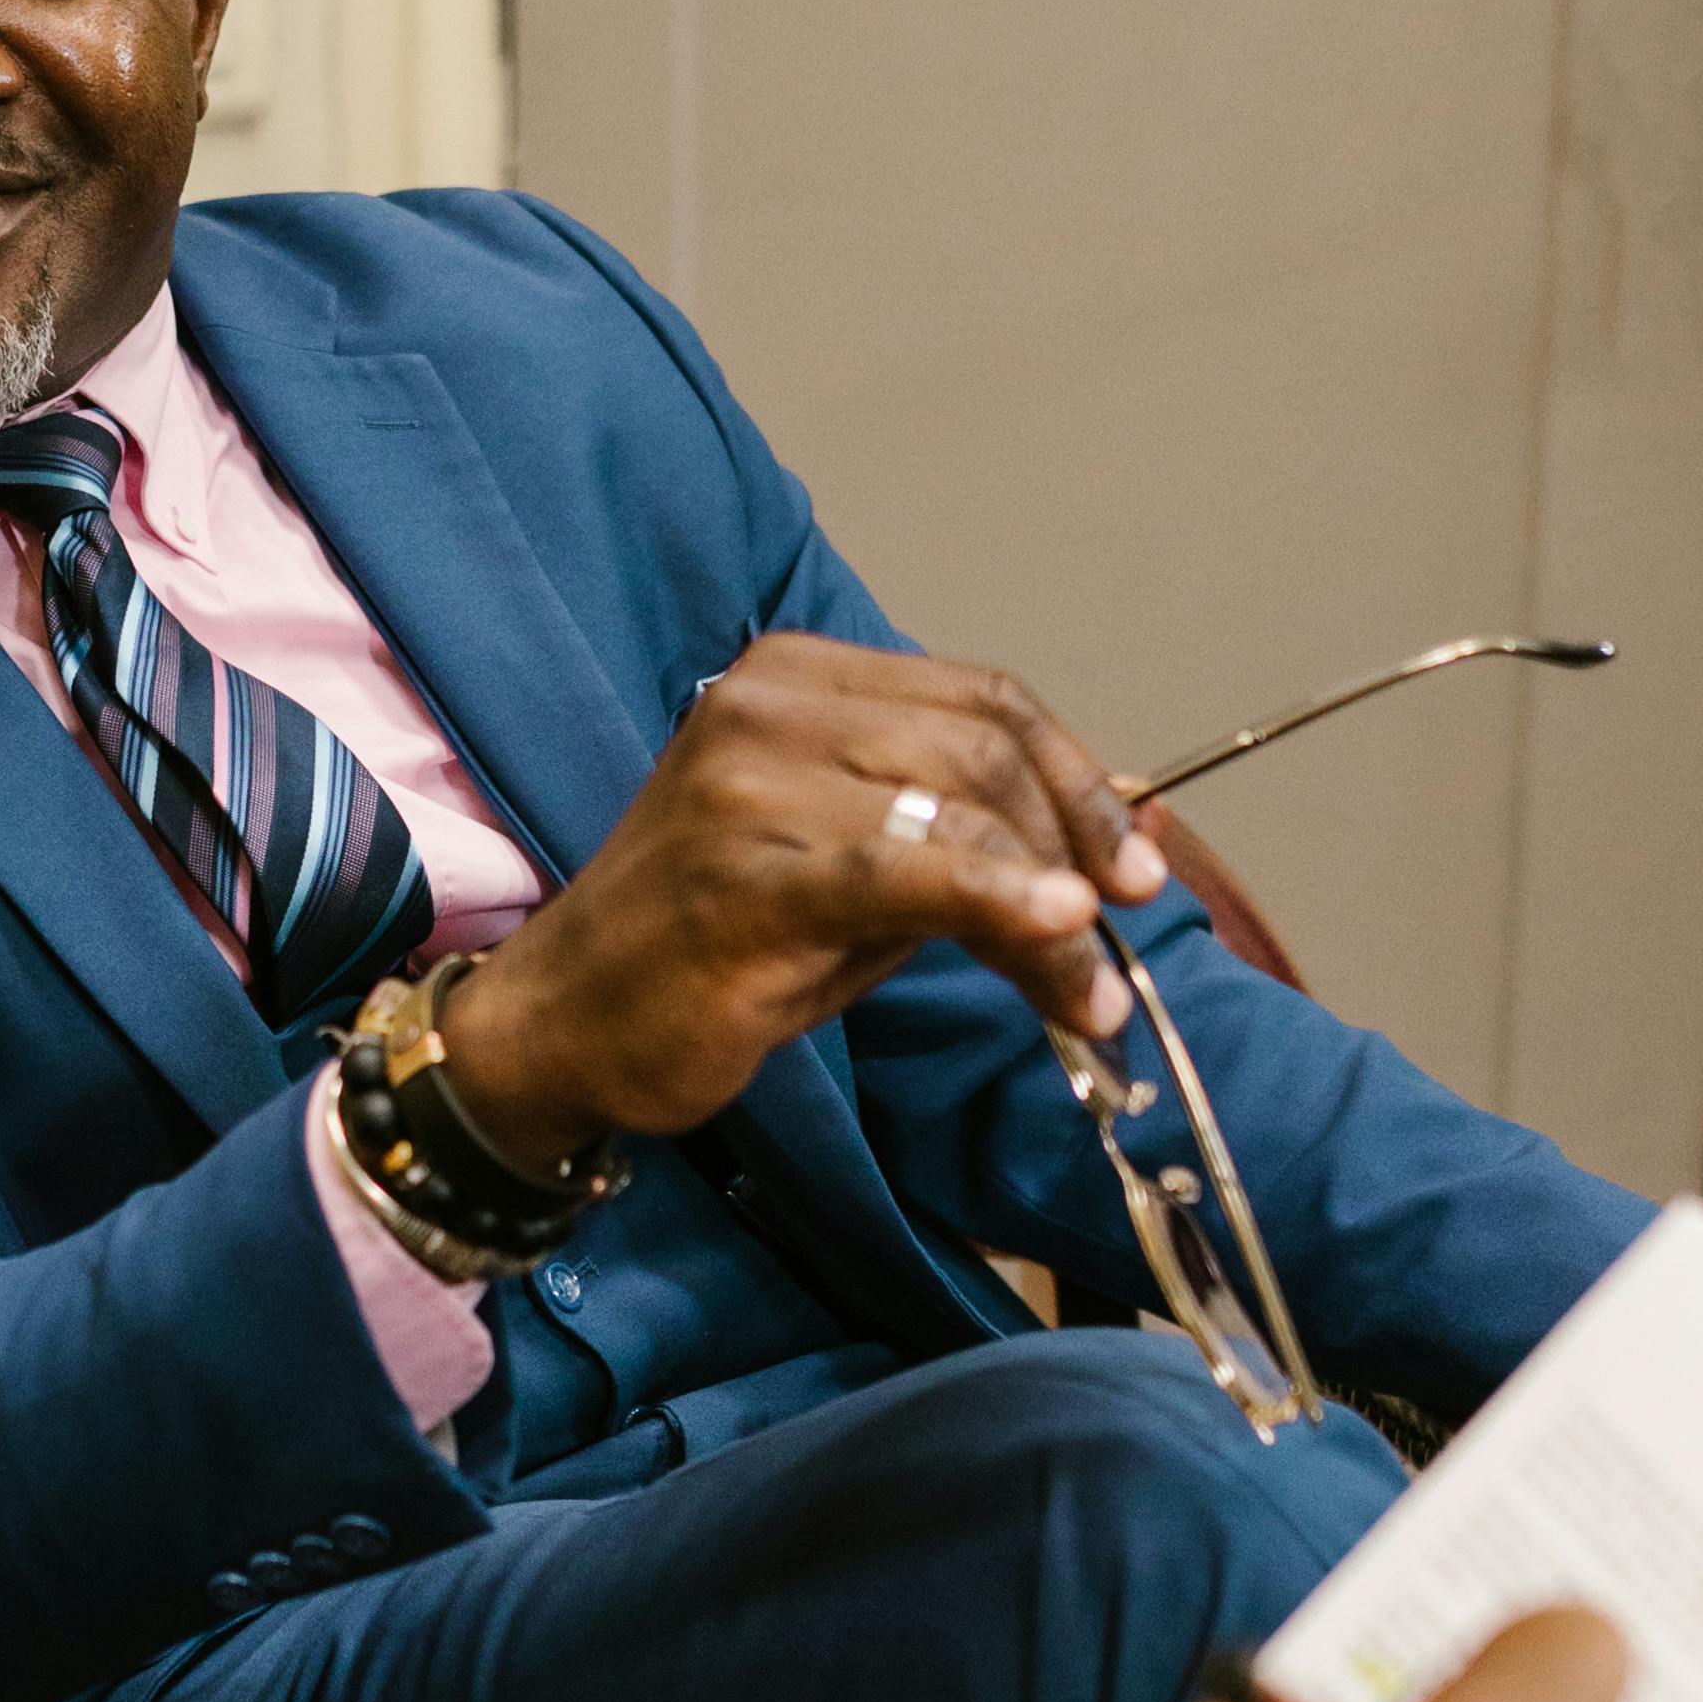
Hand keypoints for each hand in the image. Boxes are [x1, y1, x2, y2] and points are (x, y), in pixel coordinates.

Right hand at [433, 634, 1170, 1161]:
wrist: (565, 1025)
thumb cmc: (712, 948)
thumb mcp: (855, 870)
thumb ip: (962, 836)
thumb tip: (1119, 846)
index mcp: (793, 676)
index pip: (983, 701)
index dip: (1079, 784)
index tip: (1137, 871)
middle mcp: (764, 707)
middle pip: (982, 750)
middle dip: (1074, 855)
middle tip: (1110, 954)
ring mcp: (744, 784)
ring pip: (960, 811)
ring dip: (1052, 913)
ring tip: (1087, 1000)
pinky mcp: (742, 876)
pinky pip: (902, 872)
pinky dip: (996, 898)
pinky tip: (1056, 933)